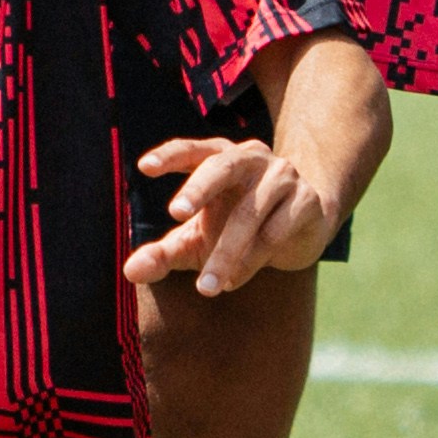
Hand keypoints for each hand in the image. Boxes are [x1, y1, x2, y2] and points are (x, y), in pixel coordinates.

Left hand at [129, 132, 342, 298]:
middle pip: (222, 166)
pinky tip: (234, 280)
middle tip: (175, 214)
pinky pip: (277, 230)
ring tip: (206, 287)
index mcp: (218, 158)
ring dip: (226, 252)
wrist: (303, 230)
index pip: (192, 150)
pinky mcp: (307, 201)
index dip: (170, 156)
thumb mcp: (196, 241)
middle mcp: (250, 159)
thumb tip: (130, 271)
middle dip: (199, 188)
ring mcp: (282, 177)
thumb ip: (164, 253)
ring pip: (249, 213)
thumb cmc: (235, 228)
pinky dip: (253, 259)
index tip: (144, 168)